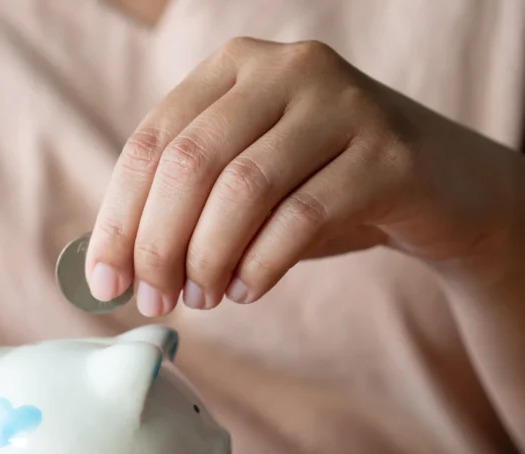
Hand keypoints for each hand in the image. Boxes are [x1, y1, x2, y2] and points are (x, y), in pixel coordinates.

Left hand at [85, 37, 523, 314]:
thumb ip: (178, 211)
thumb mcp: (240, 188)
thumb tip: (103, 274)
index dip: (119, 218)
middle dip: (159, 244)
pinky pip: (303, 215)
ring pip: (244, 187)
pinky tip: (247, 290)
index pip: (151, 142)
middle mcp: (285, 68)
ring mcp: (341, 102)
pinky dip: (262, 263)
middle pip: (191, 162)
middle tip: (153, 301)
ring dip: (209, 257)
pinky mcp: (388, 151)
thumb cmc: (316, 191)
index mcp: (232, 67)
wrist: (436, 189)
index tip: (105, 284)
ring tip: (203, 300)